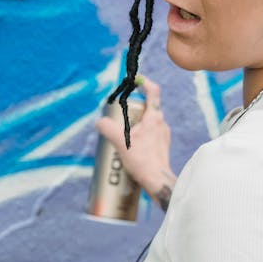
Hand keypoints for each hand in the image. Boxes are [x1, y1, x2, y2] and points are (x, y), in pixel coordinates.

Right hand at [95, 76, 176, 210]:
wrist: (158, 181)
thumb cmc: (142, 161)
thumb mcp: (121, 142)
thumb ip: (108, 129)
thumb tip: (99, 122)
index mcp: (154, 118)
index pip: (153, 91)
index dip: (144, 82)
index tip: (135, 80)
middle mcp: (162, 124)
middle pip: (148, 107)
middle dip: (133, 108)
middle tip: (120, 114)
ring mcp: (163, 136)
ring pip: (149, 122)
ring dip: (136, 123)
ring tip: (122, 134)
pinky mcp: (162, 147)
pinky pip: (150, 135)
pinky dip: (140, 135)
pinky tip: (130, 147)